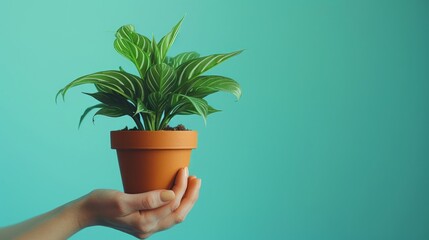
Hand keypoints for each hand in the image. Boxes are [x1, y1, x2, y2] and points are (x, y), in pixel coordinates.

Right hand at [76, 167, 200, 238]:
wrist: (86, 212)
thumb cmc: (101, 203)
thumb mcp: (122, 200)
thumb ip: (147, 199)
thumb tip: (171, 195)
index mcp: (145, 224)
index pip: (172, 205)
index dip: (182, 187)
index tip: (184, 170)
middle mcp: (149, 229)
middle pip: (178, 214)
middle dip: (191, 196)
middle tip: (197, 178)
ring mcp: (147, 227)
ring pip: (174, 215)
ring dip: (186, 199)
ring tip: (192, 183)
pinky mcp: (145, 221)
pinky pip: (167, 213)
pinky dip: (176, 202)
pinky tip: (178, 191)